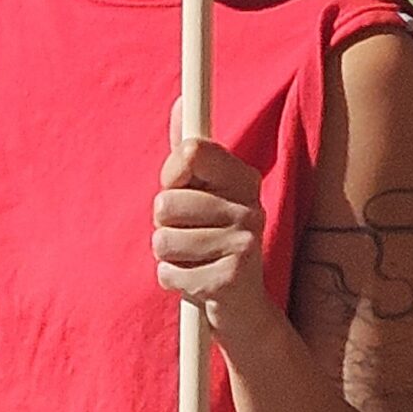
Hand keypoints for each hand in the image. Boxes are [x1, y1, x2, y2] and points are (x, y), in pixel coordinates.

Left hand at [156, 111, 273, 347]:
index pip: (193, 151)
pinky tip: (197, 283)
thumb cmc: (212, 243)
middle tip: (189, 235)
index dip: (172, 172)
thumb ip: (189, 154)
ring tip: (193, 260)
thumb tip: (181, 102)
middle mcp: (250, 207)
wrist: (243, 309)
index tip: (179, 185)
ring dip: (166, 255)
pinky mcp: (232, 278)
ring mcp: (245, 242)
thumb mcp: (203, 195)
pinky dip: (173, 281)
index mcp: (243, 180)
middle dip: (164, 223)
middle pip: (166, 200)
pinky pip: (168, 273)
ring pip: (162, 239)